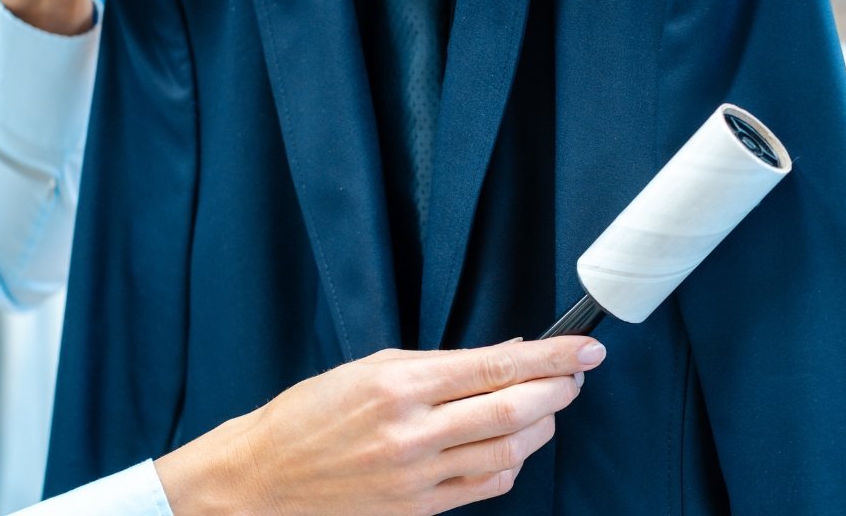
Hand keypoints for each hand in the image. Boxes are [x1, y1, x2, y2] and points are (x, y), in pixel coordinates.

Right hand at [155, 336, 606, 515]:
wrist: (261, 481)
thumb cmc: (312, 412)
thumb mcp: (376, 366)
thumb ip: (445, 363)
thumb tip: (508, 355)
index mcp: (401, 383)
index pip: (497, 365)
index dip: (552, 355)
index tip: (585, 346)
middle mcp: (414, 432)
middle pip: (514, 410)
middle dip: (560, 389)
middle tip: (579, 372)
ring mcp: (417, 479)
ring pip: (508, 452)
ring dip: (543, 426)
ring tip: (552, 404)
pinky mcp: (417, 512)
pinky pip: (484, 487)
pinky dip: (512, 463)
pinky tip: (515, 444)